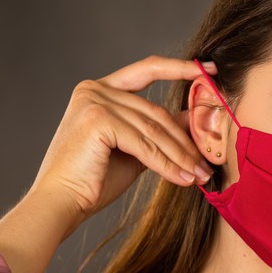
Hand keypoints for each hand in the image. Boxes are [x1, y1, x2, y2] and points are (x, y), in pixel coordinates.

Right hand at [29, 55, 214, 222]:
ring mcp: (94, 101)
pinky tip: (183, 179)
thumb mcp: (135, 148)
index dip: (180, 68)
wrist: (61, 203)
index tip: (209, 70)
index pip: (147, 69)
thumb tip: (194, 118)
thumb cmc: (94, 180)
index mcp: (101, 89)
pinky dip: (167, 164)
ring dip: (181, 156)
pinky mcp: (97, 119)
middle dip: (185, 140)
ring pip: (154, 129)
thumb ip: (159, 130)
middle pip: (156, 111)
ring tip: (200, 175)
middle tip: (207, 164)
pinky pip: (144, 143)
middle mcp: (95, 89)